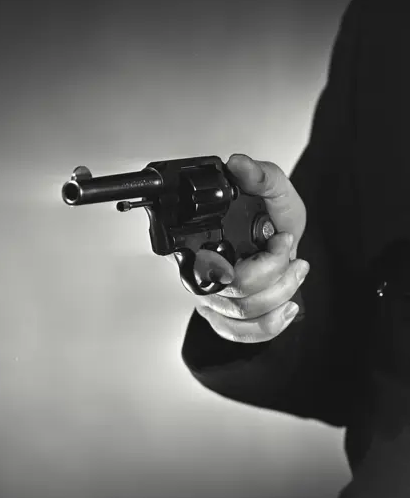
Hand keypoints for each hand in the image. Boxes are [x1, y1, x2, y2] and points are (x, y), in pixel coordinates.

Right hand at [193, 153, 308, 342]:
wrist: (282, 236)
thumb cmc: (273, 216)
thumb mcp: (275, 188)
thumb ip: (259, 174)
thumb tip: (237, 163)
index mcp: (204, 241)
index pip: (214, 267)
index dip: (258, 263)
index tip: (282, 240)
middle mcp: (202, 273)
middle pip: (234, 294)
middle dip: (275, 275)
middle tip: (289, 252)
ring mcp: (214, 298)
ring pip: (242, 314)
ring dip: (280, 294)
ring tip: (296, 271)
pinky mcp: (226, 317)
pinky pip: (239, 334)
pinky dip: (267, 326)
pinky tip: (287, 309)